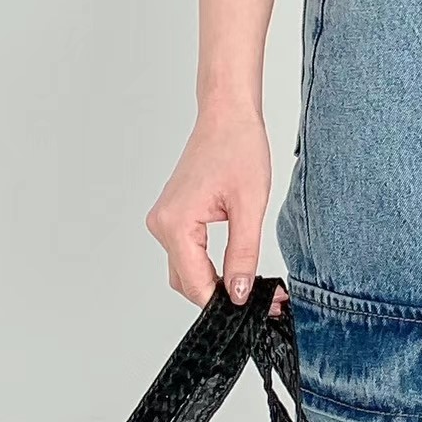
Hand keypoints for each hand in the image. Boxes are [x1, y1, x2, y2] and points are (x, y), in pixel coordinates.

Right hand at [145, 105, 286, 317]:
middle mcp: (162, 224)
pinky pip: (186, 251)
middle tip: (259, 297)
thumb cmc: (238, 147)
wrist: (227, 114)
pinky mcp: (172, 215)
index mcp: (176, 224)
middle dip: (220, 294)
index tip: (256, 307)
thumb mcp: (250, 205)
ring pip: (185, 269)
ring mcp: (164, 219)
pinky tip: (232, 262)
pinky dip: (206, 262)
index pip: (195, 284)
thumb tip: (238, 294)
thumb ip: (243, 253)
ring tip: (249, 280)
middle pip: (187, 281)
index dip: (225, 301)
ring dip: (213, 279)